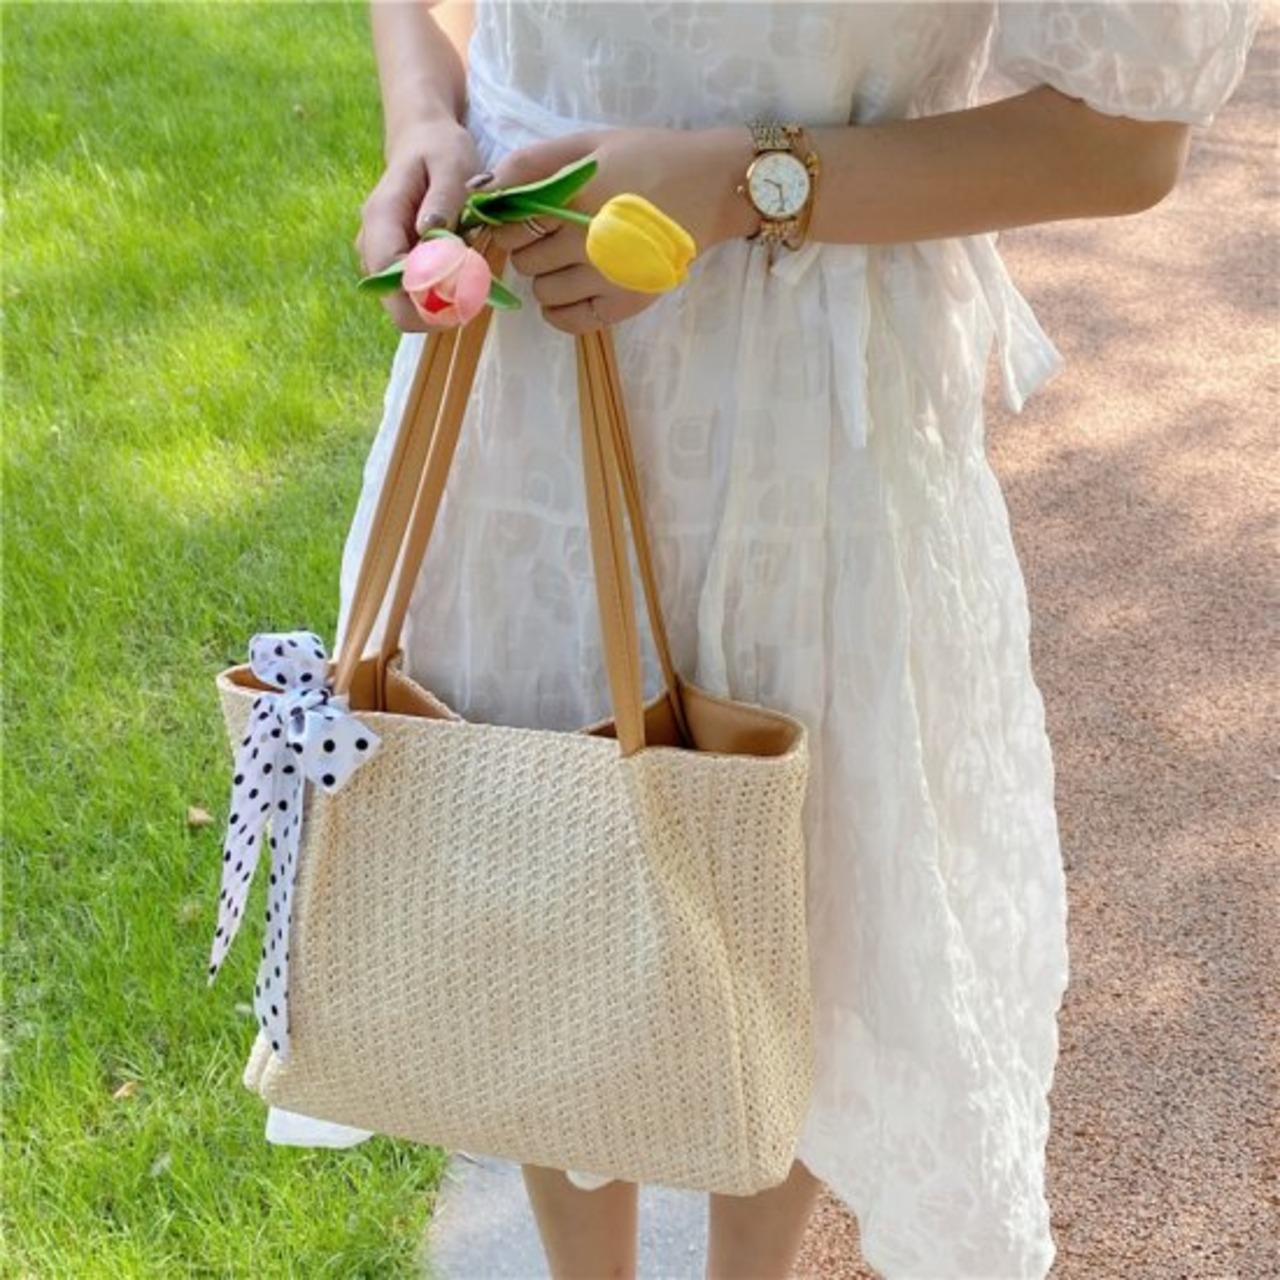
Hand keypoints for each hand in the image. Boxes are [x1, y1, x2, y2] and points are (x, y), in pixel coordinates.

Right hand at [355, 119, 482, 331]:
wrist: (424, 141)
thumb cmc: (440, 151)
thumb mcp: (452, 165)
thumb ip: (443, 201)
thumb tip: (431, 233)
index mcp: (380, 218)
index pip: (389, 273)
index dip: (425, 294)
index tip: (464, 291)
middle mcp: (370, 244)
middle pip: (395, 303)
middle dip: (436, 309)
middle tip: (475, 293)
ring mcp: (379, 259)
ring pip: (405, 307)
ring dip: (441, 306)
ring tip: (471, 278)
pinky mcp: (393, 268)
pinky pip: (414, 299)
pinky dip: (440, 298)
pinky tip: (461, 275)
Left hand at [487, 126, 752, 334]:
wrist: (711, 188)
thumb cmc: (647, 158)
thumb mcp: (589, 143)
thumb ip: (532, 162)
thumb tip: (482, 190)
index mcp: (574, 197)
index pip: (508, 225)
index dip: (507, 221)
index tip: (522, 215)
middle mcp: (587, 242)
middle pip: (523, 259)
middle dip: (528, 246)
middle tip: (553, 233)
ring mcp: (607, 278)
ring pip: (542, 291)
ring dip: (545, 276)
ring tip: (569, 258)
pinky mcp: (624, 304)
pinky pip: (567, 321)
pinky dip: (558, 310)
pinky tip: (570, 290)